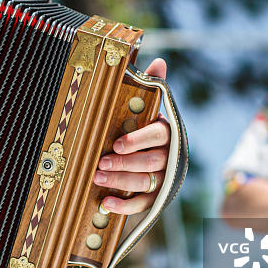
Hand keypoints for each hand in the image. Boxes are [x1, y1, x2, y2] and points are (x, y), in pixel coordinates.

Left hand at [93, 58, 170, 214]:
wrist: (153, 155)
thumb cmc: (144, 126)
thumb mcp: (148, 106)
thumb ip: (152, 87)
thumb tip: (159, 61)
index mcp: (167, 132)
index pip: (157, 135)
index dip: (138, 140)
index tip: (117, 144)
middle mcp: (169, 157)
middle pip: (151, 162)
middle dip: (125, 164)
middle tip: (101, 163)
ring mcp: (163, 178)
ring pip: (146, 183)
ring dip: (121, 182)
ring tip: (98, 178)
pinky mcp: (156, 197)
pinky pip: (142, 204)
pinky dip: (124, 206)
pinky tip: (106, 202)